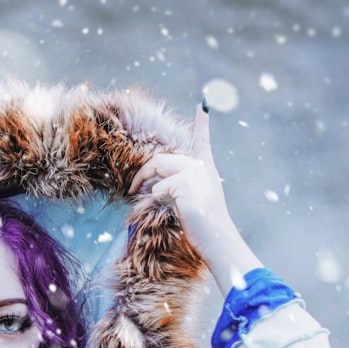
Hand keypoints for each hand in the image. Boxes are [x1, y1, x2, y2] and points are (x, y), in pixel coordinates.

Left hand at [128, 103, 261, 293]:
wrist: (218, 240)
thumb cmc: (204, 228)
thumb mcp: (193, 202)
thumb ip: (178, 188)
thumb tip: (154, 186)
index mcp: (206, 170)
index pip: (202, 142)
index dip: (202, 124)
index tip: (203, 106)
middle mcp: (201, 167)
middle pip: (161, 160)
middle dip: (142, 173)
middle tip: (130, 189)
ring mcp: (194, 174)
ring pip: (157, 171)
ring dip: (145, 187)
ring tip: (143, 202)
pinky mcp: (185, 184)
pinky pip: (158, 190)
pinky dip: (156, 202)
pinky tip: (171, 212)